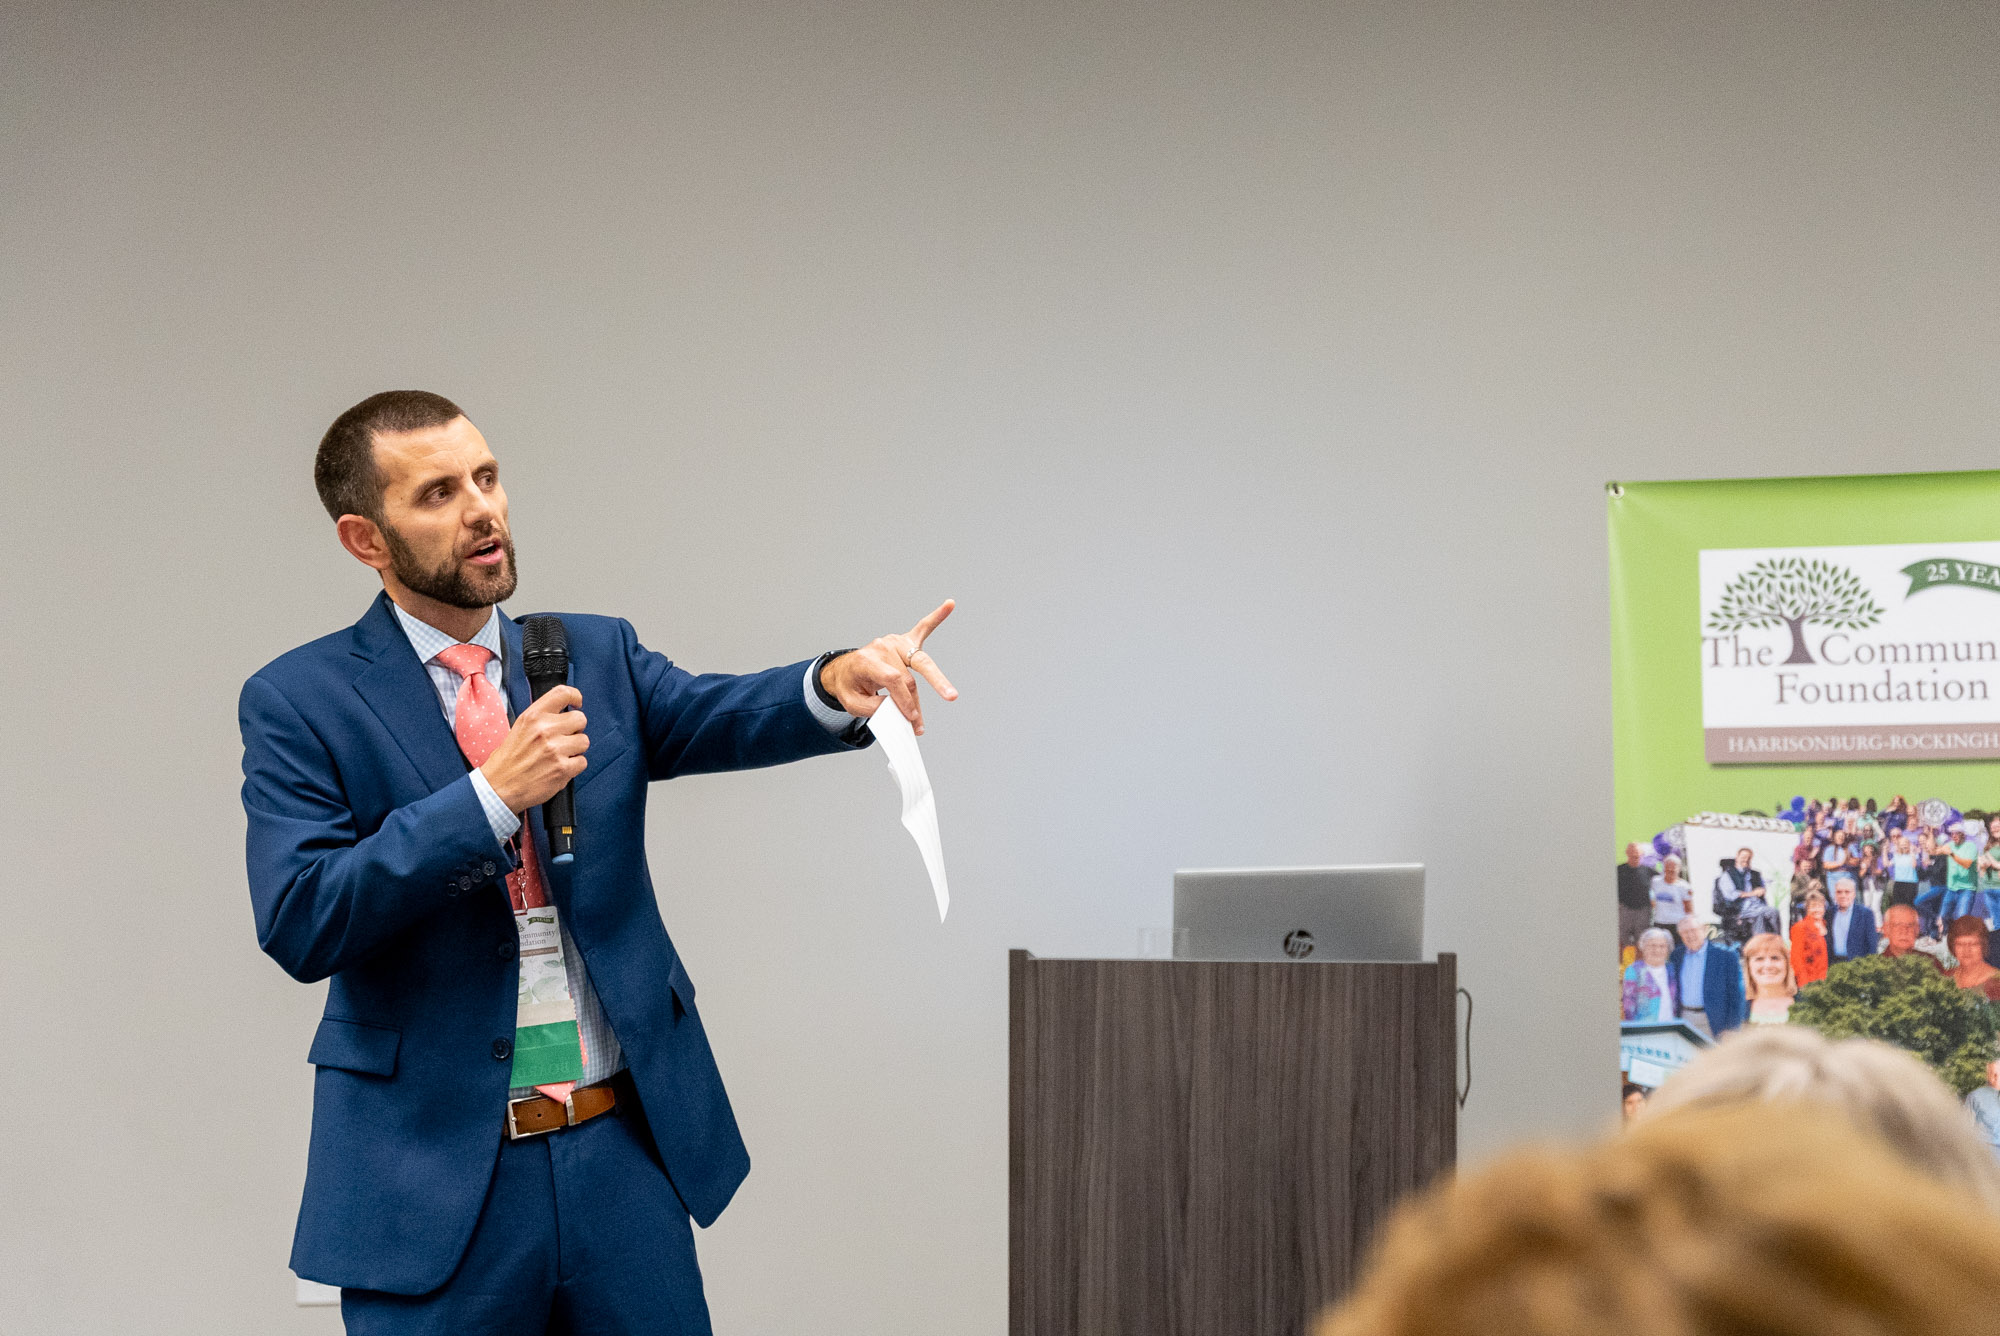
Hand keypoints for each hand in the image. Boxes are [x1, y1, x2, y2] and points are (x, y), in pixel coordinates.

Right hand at [479, 686, 587, 812]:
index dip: (575, 696)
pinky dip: (574, 767)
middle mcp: (545, 729)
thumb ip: (541, 719)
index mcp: (533, 716)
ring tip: (559, 756)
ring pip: (584, 741)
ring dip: (576, 749)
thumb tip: (563, 715)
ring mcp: (555, 749)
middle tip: (564, 739)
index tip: (577, 703)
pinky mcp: (562, 768)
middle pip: (580, 719)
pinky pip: (582, 762)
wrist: (498, 787)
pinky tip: (559, 769)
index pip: (562, 693)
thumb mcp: (519, 729)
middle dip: (576, 729)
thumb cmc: (507, 761)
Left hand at [820, 599, 958, 735]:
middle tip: (946, 699)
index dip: (904, 699)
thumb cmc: (850, 686)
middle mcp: (882, 647)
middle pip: (908, 673)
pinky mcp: (904, 641)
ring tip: (949, 694)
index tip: (912, 717)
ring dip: (934, 682)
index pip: (892, 679)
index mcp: (867, 660)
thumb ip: (873, 708)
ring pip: (920, 664)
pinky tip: (949, 605)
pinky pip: (923, 627)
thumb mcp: (853, 703)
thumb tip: (897, 710)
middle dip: (924, 692)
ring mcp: (894, 642)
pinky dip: (937, 617)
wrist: (845, 670)